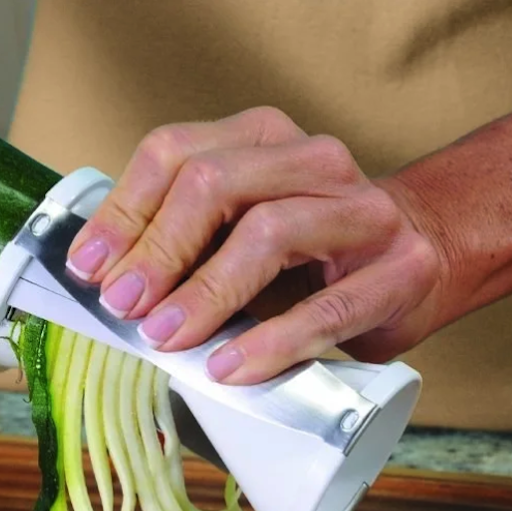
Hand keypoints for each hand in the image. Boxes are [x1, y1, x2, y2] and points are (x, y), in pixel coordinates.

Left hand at [66, 107, 445, 382]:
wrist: (423, 260)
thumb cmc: (313, 257)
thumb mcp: (242, 233)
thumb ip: (187, 245)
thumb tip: (106, 292)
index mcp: (262, 140)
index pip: (175, 154)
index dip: (124, 213)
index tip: (88, 271)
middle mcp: (311, 160)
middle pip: (215, 184)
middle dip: (157, 249)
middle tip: (122, 307)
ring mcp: (361, 211)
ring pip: (269, 232)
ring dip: (205, 292)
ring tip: (165, 339)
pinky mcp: (400, 270)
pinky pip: (327, 307)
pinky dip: (272, 341)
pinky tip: (231, 368)